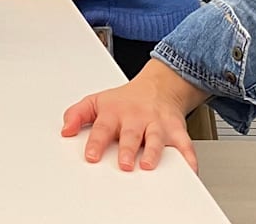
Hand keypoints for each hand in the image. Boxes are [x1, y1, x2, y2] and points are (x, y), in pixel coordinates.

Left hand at [61, 61, 208, 172]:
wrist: (158, 86)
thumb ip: (77, 114)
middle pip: (130, 134)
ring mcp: (156, 123)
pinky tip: (190, 169)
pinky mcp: (175, 129)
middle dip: (126, 149)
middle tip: (123, 164)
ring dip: (152, 152)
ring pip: (155, 138)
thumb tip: (65, 130)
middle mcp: (136, 117)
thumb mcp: (96, 101)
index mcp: (114, 112)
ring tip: (147, 164)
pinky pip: (184, 143)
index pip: (102, 127)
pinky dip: (188, 157)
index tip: (91, 156)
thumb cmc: (125, 100)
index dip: (96, 142)